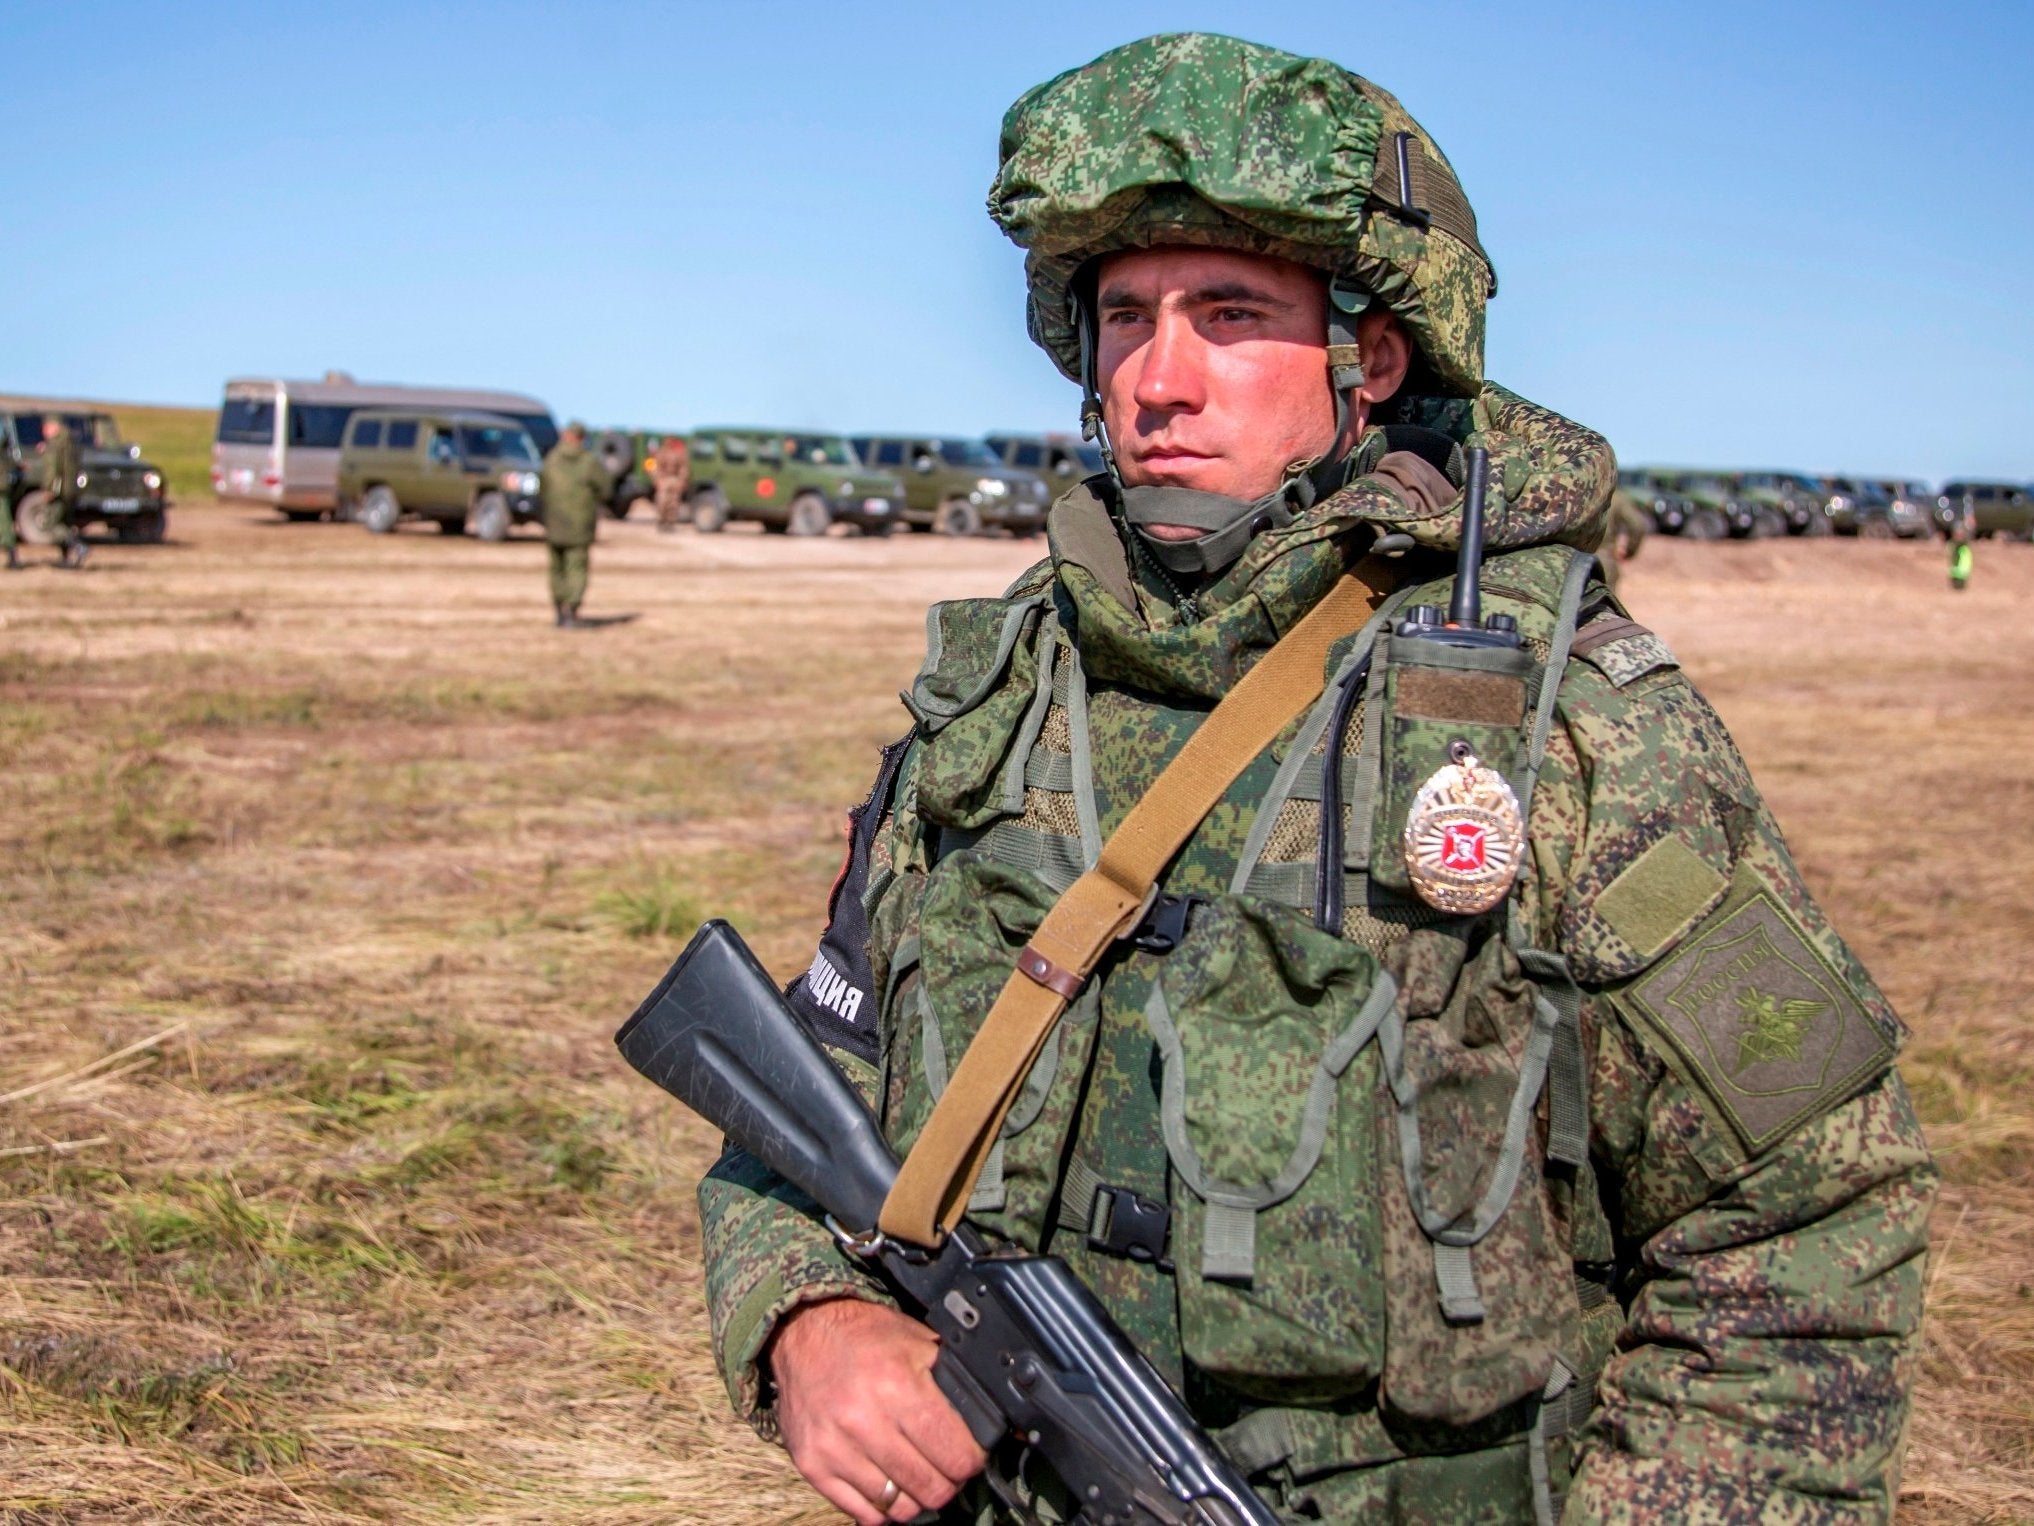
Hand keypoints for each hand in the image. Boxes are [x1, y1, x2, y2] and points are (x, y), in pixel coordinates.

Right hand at [768, 1296, 987, 1523]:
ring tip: (919, 1474)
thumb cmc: (868, 1337)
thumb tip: (995, 1423)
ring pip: (899, 1507)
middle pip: (929, 1487)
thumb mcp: (920, 1344)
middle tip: (947, 1468)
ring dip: (917, 1496)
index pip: (954, 1454)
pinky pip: (863, 1512)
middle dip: (948, 1482)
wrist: (806, 1332)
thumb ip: (954, 1383)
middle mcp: (863, 1420)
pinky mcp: (812, 1465)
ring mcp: (834, 1447)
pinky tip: (890, 1484)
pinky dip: (884, 1507)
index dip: (971, 1461)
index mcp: (897, 1385)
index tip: (970, 1456)